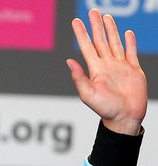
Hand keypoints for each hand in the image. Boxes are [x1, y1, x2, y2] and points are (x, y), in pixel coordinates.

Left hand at [67, 9, 146, 135]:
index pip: (87, 47)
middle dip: (96, 26)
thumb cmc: (106, 110)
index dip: (81, 34)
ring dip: (111, 30)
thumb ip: (79, 78)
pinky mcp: (133, 70)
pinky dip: (129, 42)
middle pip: (100, 41)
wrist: (125, 117)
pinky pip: (131, 52)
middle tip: (92, 11)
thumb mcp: (88, 95)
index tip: (76, 21)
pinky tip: (127, 33)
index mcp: (96, 70)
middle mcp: (107, 66)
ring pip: (115, 43)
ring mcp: (120, 67)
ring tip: (107, 17)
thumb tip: (69, 61)